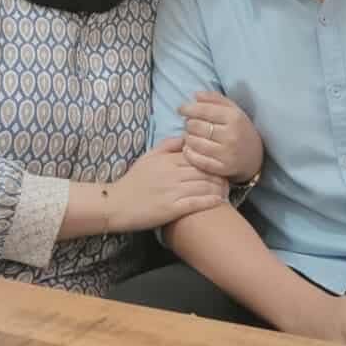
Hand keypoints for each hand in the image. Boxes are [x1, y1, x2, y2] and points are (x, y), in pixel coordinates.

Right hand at [108, 137, 228, 232]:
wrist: (117, 203)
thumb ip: (167, 146)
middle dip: (218, 174)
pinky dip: (209, 201)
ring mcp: (172, 191)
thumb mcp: (148, 157)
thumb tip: (187, 137)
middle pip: (203, 170)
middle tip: (229, 179)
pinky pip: (196, 202)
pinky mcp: (172, 208)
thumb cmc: (134, 180)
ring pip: (203, 186)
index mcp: (167, 160)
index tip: (221, 163)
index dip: (212, 159)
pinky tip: (219, 202)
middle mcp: (171, 173)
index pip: (197, 155)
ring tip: (227, 191)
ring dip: (218, 188)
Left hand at [177, 90, 263, 182]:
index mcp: (234, 118)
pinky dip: (189, 153)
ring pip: (194, 143)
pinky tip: (189, 148)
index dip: (189, 108)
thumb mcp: (233, 110)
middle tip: (189, 124)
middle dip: (188, 123)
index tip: (181, 109)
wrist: (254, 158)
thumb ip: (215, 99)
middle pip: (196, 126)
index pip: (204, 110)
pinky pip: (197, 160)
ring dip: (187, 137)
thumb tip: (195, 95)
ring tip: (190, 135)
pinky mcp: (222, 169)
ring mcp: (227, 154)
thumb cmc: (240, 129)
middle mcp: (231, 136)